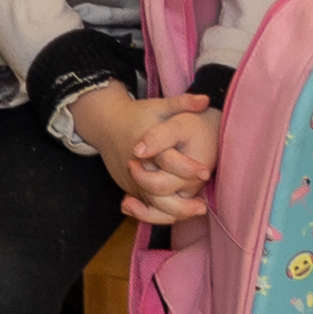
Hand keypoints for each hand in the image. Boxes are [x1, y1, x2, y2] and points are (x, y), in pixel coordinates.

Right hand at [92, 95, 219, 227]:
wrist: (106, 124)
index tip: (205, 172)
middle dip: (179, 200)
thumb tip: (205, 99)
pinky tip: (184, 212)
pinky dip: (163, 214)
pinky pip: (146, 207)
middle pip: (157, 189)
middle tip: (202, 204)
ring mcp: (131, 179)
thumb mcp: (159, 105)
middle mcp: (137, 165)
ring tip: (198, 210)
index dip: (186, 167)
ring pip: (151, 204)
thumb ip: (182, 103)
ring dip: (174, 212)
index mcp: (146, 144)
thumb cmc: (138, 115)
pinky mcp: (130, 187)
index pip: (167, 160)